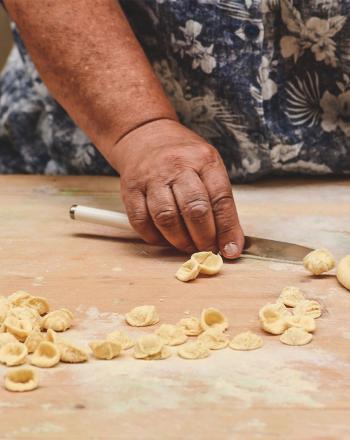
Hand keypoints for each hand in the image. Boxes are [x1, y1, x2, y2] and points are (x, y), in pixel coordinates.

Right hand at [109, 119, 243, 257]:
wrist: (145, 135)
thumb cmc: (182, 157)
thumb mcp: (208, 167)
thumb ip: (219, 201)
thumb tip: (229, 242)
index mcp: (203, 160)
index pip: (220, 199)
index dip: (227, 229)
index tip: (231, 250)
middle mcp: (177, 166)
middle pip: (194, 209)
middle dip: (204, 237)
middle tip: (207, 249)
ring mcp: (151, 177)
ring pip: (166, 218)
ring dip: (180, 240)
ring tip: (187, 246)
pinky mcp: (130, 189)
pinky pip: (141, 221)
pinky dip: (155, 237)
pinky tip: (164, 239)